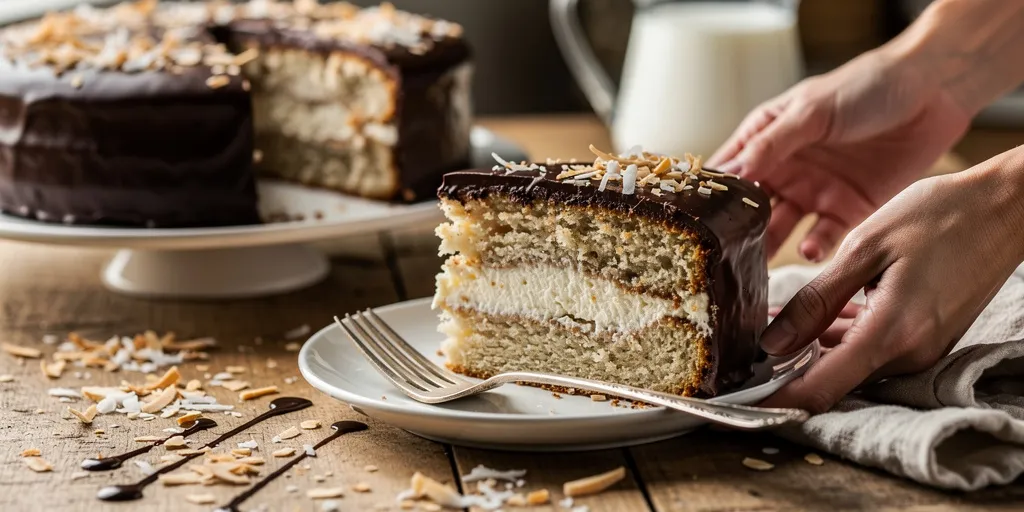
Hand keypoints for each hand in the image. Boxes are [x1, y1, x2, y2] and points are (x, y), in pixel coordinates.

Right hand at [707, 50, 971, 260]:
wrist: (931, 93)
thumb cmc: (866, 87)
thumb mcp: (811, 110)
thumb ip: (772, 143)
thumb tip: (732, 173)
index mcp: (765, 139)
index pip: (726, 171)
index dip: (710, 195)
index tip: (696, 221)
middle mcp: (783, 170)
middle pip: (748, 207)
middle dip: (736, 231)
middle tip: (724, 255)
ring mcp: (812, 192)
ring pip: (779, 228)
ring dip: (769, 246)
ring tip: (759, 266)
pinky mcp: (846, 211)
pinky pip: (823, 237)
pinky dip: (814, 247)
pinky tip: (811, 250)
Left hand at [758, 150, 1023, 412]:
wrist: (1007, 207)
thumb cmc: (940, 216)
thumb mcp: (865, 248)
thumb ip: (817, 300)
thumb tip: (772, 344)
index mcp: (891, 334)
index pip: (820, 389)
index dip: (773, 401)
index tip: (734, 402)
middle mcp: (907, 353)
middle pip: (830, 378)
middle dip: (783, 369)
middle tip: (737, 349)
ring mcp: (919, 347)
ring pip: (847, 360)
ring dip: (807, 348)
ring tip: (761, 323)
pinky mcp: (923, 335)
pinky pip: (868, 345)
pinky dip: (835, 335)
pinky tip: (805, 314)